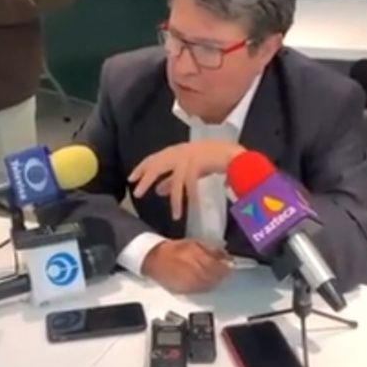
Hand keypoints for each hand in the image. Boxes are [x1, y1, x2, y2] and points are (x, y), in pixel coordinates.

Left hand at [128, 140, 244, 219]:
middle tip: (137, 193)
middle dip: (147, 178)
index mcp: (177, 151)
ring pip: (177, 179)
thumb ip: (173, 178)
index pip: (155, 158)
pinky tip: (191, 208)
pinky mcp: (201, 163)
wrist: (235, 154)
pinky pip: (192, 184)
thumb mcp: (189, 169)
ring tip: (175, 214)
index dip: (142, 168)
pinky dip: (191, 197)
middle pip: (158, 164)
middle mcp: (181, 152)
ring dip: (176, 199)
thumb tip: (157, 190)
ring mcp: (191, 157)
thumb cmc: (213, 159)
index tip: (131, 178)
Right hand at [142, 239, 231, 292]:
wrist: (155, 260)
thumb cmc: (173, 250)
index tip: (230, 263)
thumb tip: (225, 255)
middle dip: (223, 273)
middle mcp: (196, 273)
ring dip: (215, 280)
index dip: (228, 265)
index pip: (221, 267)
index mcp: (199, 259)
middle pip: (218, 277)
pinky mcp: (186, 291)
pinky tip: (204, 280)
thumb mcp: (194, 243)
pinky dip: (206, 285)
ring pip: (211, 285)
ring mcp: (192, 284)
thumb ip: (212, 250)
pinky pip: (202, 290)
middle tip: (224, 268)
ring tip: (213, 274)